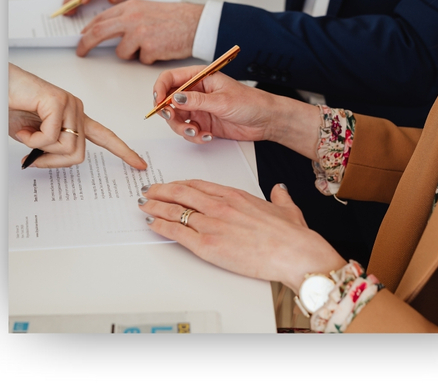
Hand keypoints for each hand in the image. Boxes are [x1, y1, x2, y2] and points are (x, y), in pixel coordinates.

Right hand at [9, 63, 147, 169]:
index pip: (106, 137)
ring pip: (66, 148)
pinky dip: (31, 139)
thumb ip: (47, 148)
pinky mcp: (58, 102)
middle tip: (30, 157)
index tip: (140, 165)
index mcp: (75, 117)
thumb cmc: (11, 107)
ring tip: (25, 133)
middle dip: (51, 162)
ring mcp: (70, 104)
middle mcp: (77, 110)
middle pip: (77, 155)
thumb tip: (46, 162)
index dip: (123, 152)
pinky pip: (51, 137)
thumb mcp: (32, 136)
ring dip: (39, 148)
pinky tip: (23, 126)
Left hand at [76, 0, 203, 62]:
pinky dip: (150, 58)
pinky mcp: (149, 48)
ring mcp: (139, 34)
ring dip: (132, 54)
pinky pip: (141, 60)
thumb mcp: (147, 10)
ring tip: (151, 46)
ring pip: (121, 52)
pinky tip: (162, 48)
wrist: (196, 23)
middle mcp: (131, 19)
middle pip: (99, 32)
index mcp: (130, 7)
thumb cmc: (175, 18)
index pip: (101, 18)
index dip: (88, 29)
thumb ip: (127, 17)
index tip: (82, 37)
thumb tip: (109, 30)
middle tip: (81, 52)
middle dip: (86, 43)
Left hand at [138, 180, 345, 292]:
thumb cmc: (290, 235)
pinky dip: (161, 226)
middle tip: (149, 190)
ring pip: (175, 210)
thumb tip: (278, 190)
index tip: (171, 185)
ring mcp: (212, 224)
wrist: (293, 252)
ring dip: (155, 207)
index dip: (181, 184)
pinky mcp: (208, 245)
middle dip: (161, 191)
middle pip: (181, 193)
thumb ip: (278, 197)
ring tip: (144, 205)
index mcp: (235, 195)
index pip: (199, 185)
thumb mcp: (286, 208)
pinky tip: (152, 224)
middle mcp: (220, 206)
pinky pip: (177, 232)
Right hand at [152, 66, 320, 158]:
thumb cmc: (250, 102)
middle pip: (169, 101)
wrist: (266, 120)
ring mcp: (199, 109)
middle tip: (174, 119)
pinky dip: (194, 136)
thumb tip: (175, 98)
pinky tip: (207, 136)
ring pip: (177, 119)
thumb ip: (196, 101)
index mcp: (200, 78)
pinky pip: (189, 131)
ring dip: (182, 128)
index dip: (160, 89)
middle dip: (168, 113)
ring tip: (196, 132)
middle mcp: (196, 93)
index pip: (170, 78)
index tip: (159, 101)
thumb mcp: (222, 100)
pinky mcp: (203, 123)